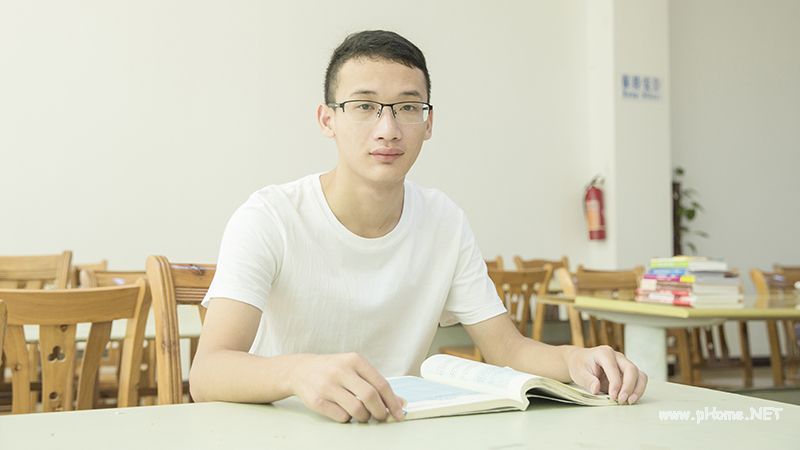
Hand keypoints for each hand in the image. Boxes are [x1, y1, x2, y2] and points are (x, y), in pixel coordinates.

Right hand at [289, 353, 405, 422]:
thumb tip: (400, 402)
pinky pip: (341, 417)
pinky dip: (348, 418)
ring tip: (362, 414)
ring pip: (357, 409)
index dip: (393, 402)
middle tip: (381, 417)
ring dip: (364, 417)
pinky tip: (345, 411)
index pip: (381, 384)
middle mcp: (341, 371)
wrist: (300, 370)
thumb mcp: (354, 368)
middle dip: (380, 412)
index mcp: (354, 360)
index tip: (400, 413)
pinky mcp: (317, 400)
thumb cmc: (332, 369)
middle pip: (370, 397)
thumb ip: (375, 383)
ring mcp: (328, 386)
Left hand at [564, 345, 646, 404]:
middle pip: (631, 369)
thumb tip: (596, 389)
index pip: (614, 368)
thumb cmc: (579, 365)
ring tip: (629, 402)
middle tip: (621, 401)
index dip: (615, 384)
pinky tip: (630, 399)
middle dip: (628, 387)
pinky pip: (639, 380)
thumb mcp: (578, 372)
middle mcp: (617, 356)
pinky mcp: (628, 372)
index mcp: (604, 353)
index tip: (612, 397)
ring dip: (637, 389)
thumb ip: (587, 380)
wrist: (580, 361)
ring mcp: (624, 363)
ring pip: (639, 375)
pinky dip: (637, 390)